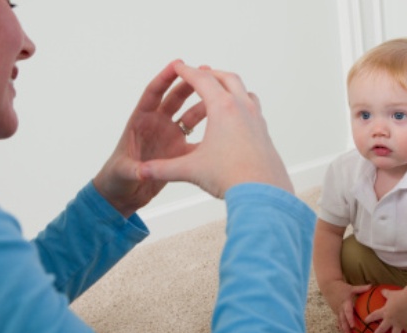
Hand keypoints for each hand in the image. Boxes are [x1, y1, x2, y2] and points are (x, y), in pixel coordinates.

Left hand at [93, 60, 205, 216]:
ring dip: (204, 105)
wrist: (124, 195)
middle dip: (190, 84)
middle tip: (206, 71)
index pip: (153, 94)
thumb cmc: (116, 179)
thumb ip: (133, 170)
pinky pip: (199, 140)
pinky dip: (210, 134)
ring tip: (220, 95)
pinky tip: (225, 129)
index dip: (165, 79)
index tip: (177, 64)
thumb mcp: (122, 172)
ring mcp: (171, 137)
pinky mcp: (181, 152)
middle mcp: (158, 125)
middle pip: (176, 99)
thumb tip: (141, 171)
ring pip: (191, 115)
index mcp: (140, 122)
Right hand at [137, 62, 292, 197]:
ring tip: (218, 93)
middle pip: (226, 78)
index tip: (178, 66)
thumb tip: (142, 171)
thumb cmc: (230, 177)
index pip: (201, 80)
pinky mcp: (264, 131)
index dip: (186, 72)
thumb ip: (163, 169)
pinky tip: (234, 118)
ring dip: (229, 87)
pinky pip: (252, 108)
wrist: (263, 193)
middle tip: (197, 75)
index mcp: (222, 108)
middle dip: (209, 74)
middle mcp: (242, 107)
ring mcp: (256, 118)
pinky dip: (241, 104)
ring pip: (243, 91)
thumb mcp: (191, 170)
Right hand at [323, 281, 371, 332]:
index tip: (353, 326)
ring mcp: (337, 311)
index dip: (350, 319)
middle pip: (343, 320)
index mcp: (345, 302)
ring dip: (343, 330)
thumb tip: (371, 286)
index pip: (347, 312)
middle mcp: (340, 308)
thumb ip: (361, 288)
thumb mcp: (351, 288)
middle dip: (346, 328)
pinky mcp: (336, 312)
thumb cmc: (341, 287)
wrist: (328, 286)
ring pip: (340, 322)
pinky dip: (341, 327)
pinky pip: (338, 321)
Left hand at [365, 288, 406, 332]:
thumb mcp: (391, 294)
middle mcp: (390, 320)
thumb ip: (386, 293)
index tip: (365, 322)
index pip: (374, 315)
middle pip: (381, 329)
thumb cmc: (400, 296)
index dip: (369, 318)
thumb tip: (382, 290)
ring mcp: (399, 324)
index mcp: (385, 312)